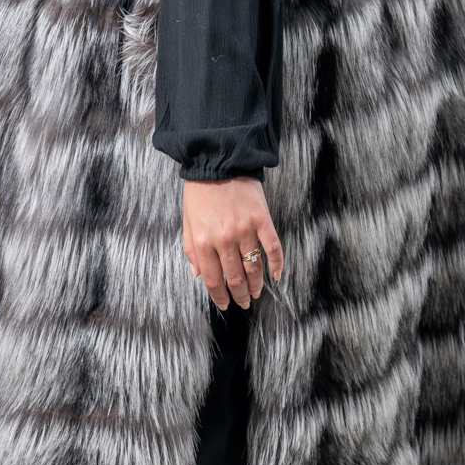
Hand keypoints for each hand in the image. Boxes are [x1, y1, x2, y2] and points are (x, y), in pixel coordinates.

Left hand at [182, 177, 283, 310]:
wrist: (218, 160)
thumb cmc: (200, 191)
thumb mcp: (187, 221)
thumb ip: (191, 250)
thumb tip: (198, 275)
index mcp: (203, 241)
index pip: (212, 279)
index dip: (219, 296)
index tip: (225, 304)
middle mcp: (224, 239)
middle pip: (235, 278)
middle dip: (239, 295)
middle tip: (243, 302)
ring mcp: (245, 230)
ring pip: (254, 267)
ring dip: (256, 285)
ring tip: (256, 293)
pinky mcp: (262, 220)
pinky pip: (273, 248)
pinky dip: (277, 264)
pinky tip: (276, 275)